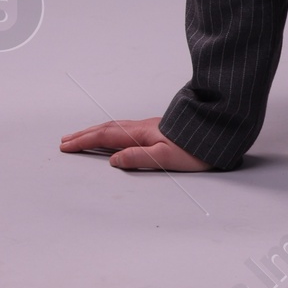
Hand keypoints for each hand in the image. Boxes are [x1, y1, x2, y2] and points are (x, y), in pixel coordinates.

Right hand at [60, 116, 211, 172]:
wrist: (221, 132)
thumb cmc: (197, 149)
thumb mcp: (167, 158)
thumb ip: (139, 158)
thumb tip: (112, 160)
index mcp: (142, 134)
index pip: (107, 137)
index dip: (85, 141)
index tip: (65, 145)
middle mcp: (144, 128)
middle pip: (109, 129)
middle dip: (86, 134)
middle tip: (66, 140)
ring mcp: (152, 128)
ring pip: (117, 127)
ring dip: (97, 131)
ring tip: (83, 137)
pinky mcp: (159, 130)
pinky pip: (126, 129)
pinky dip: (112, 132)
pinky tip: (114, 137)